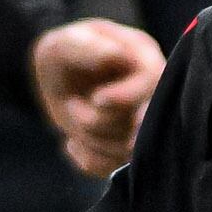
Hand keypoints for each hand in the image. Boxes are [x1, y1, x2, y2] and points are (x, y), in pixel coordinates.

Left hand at [31, 19, 163, 177]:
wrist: (58, 76)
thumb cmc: (63, 52)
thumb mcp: (65, 44)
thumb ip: (88, 47)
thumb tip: (117, 55)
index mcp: (142, 59)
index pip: (153, 82)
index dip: (126, 97)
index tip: (96, 98)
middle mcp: (151, 93)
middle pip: (144, 125)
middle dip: (100, 123)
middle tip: (72, 105)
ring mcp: (142, 123)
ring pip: (126, 151)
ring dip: (89, 139)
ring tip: (72, 114)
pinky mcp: (126, 146)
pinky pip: (112, 167)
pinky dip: (87, 158)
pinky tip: (73, 142)